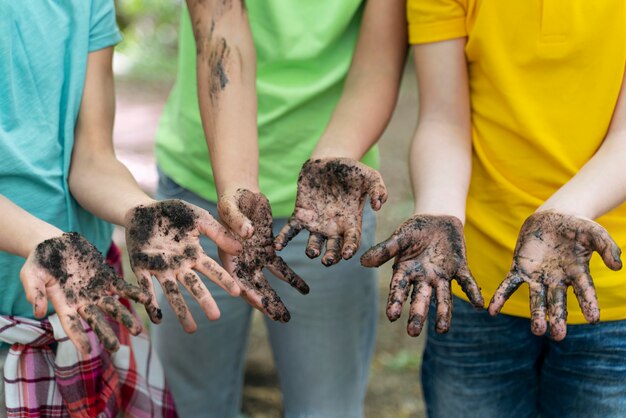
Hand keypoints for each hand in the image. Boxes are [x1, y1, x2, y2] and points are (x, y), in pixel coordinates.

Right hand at [20, 232, 150, 353]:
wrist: (53, 243)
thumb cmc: (38, 261)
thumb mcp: (30, 275)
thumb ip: (35, 292)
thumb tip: (38, 313)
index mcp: (64, 304)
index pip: (72, 324)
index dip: (78, 337)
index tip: (86, 351)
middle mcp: (82, 301)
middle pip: (96, 320)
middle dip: (105, 333)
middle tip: (115, 348)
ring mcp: (96, 290)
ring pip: (113, 306)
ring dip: (125, 318)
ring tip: (138, 330)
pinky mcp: (106, 277)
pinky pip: (122, 287)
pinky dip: (133, 293)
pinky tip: (145, 299)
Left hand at [125, 199, 241, 332]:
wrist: (142, 209)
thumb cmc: (173, 213)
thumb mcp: (198, 218)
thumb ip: (216, 232)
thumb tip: (239, 248)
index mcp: (193, 254)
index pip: (212, 269)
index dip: (224, 280)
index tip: (237, 292)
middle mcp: (179, 266)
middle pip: (194, 286)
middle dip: (205, 301)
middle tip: (216, 317)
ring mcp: (160, 269)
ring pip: (173, 293)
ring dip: (182, 311)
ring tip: (192, 330)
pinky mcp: (140, 268)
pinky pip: (145, 287)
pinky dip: (151, 302)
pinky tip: (157, 318)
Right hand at [219, 189, 308, 321]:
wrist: (242, 191)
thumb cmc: (232, 198)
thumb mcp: (231, 207)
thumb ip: (238, 221)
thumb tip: (247, 234)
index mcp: (227, 254)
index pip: (237, 278)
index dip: (248, 292)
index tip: (262, 304)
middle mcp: (241, 261)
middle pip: (254, 287)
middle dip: (267, 304)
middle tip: (281, 318)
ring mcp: (255, 257)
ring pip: (267, 283)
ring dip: (277, 299)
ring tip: (287, 317)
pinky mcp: (267, 250)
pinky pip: (280, 268)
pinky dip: (291, 279)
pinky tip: (304, 289)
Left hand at [275, 158, 387, 265]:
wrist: (329, 160)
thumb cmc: (352, 170)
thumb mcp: (370, 176)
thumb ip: (378, 189)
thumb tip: (379, 205)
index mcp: (351, 221)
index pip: (352, 240)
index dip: (350, 248)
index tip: (347, 254)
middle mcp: (334, 227)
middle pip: (333, 247)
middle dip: (331, 256)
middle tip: (327, 261)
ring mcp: (316, 222)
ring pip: (313, 242)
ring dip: (312, 250)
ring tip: (311, 253)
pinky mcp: (301, 214)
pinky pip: (291, 229)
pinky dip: (284, 238)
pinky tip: (278, 246)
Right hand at [361, 215, 482, 335]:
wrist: (437, 219)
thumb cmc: (414, 230)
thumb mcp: (399, 237)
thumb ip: (385, 250)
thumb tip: (363, 262)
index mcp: (406, 271)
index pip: (399, 289)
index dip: (395, 301)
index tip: (392, 316)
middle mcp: (423, 278)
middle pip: (420, 298)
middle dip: (417, 314)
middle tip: (412, 332)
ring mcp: (442, 275)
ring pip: (443, 297)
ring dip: (443, 313)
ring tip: (442, 330)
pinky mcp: (459, 268)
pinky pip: (467, 282)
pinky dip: (473, 292)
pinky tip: (479, 304)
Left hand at [488, 211, 621, 340]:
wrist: (552, 217)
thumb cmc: (576, 227)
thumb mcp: (594, 233)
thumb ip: (607, 247)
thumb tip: (618, 266)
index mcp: (578, 273)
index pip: (585, 291)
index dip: (589, 303)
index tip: (593, 318)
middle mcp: (557, 280)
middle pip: (558, 302)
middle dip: (557, 318)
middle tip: (557, 336)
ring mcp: (538, 277)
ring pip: (536, 299)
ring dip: (536, 315)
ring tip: (537, 331)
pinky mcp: (520, 269)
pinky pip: (509, 285)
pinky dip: (501, 297)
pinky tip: (492, 311)